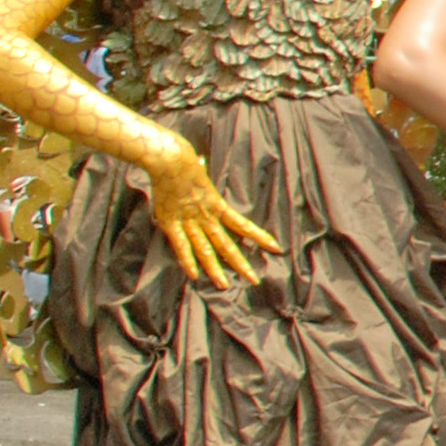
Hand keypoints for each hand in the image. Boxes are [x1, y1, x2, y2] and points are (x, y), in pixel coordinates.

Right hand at [147, 145, 277, 285]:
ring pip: (205, 250)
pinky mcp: (171, 223)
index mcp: (218, 205)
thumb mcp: (200, 171)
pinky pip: (180, 245)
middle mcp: (207, 217)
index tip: (276, 248)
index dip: (260, 237)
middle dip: (240, 264)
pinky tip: (194, 275)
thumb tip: (199, 161)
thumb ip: (200, 172)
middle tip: (253, 280)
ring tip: (225, 285)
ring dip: (215, 269)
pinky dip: (187, 260)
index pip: (244, 225)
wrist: (170, 160)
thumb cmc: (184, 162)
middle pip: (227, 244)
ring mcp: (189, 221)